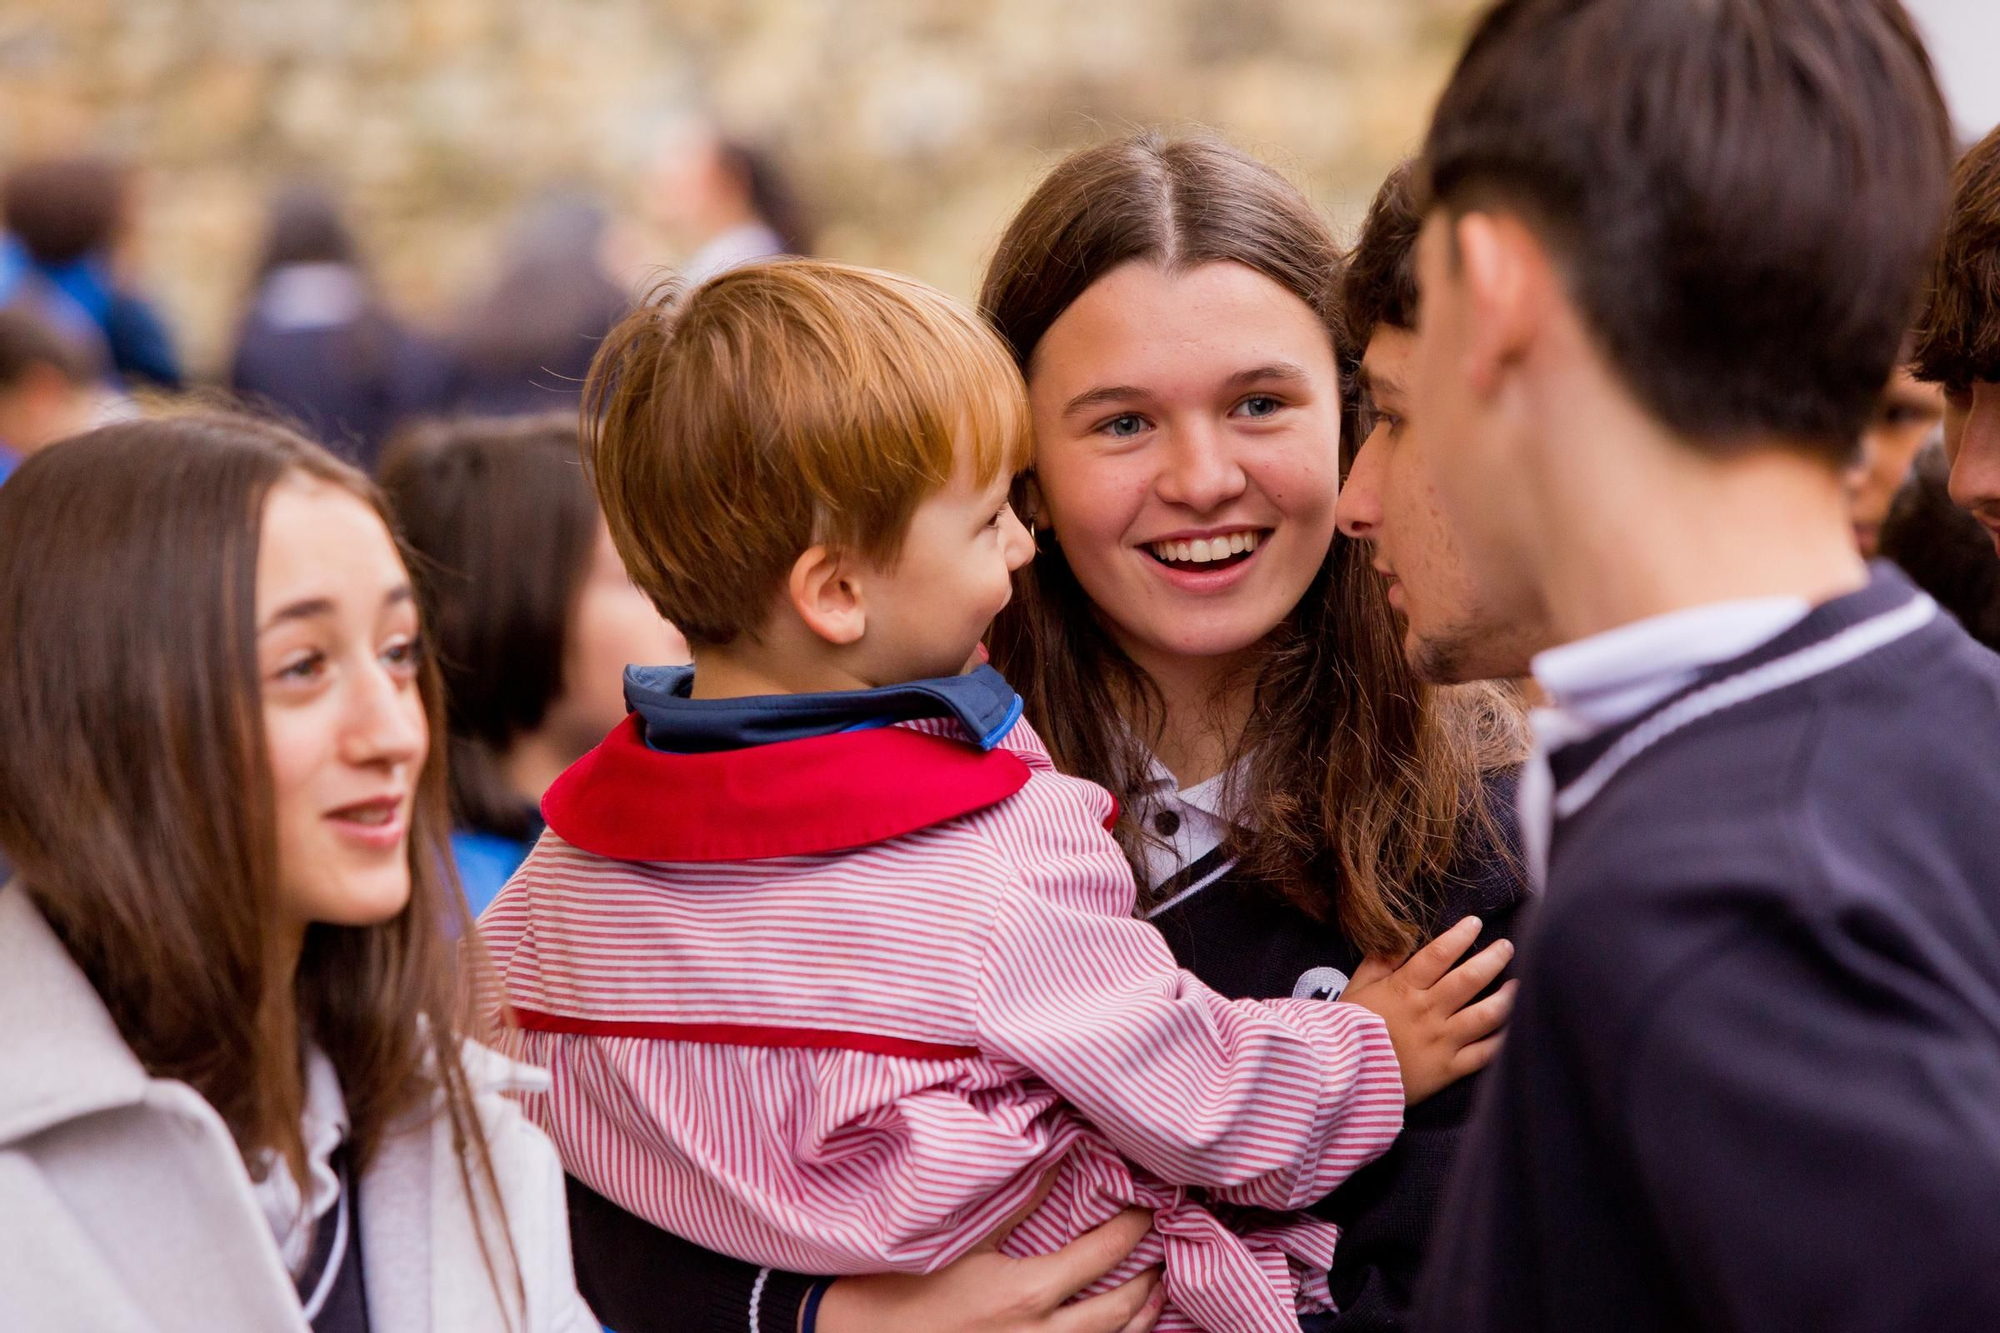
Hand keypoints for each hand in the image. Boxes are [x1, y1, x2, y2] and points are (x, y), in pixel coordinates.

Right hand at [811, 1174, 1162, 1332]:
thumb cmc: (903, 1286)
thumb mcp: (959, 1237)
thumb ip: (1015, 1200)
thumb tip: (1057, 1160)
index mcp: (1026, 1296)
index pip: (1102, 1255)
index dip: (1132, 1229)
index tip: (1146, 1208)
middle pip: (1119, 1311)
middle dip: (1147, 1278)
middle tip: (1160, 1250)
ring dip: (1140, 1319)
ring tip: (1155, 1293)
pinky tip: (1116, 1329)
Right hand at [1342, 915, 1516, 1103]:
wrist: (1344, 1078)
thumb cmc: (1347, 1031)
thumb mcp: (1355, 989)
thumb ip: (1377, 962)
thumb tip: (1398, 937)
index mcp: (1403, 989)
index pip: (1438, 954)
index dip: (1460, 936)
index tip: (1475, 923)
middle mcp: (1428, 1011)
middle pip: (1469, 979)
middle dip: (1493, 959)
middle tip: (1507, 947)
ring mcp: (1442, 1040)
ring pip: (1486, 1014)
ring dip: (1507, 997)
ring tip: (1520, 984)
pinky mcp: (1449, 1068)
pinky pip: (1484, 1053)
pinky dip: (1503, 1039)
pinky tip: (1516, 1026)